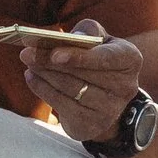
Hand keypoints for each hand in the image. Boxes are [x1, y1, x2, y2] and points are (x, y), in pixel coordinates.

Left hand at [23, 19, 144, 144]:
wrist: (107, 98)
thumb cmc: (99, 59)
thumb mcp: (99, 40)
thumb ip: (87, 32)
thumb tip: (71, 39)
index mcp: (130, 60)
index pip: (105, 58)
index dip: (80, 57)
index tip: (55, 53)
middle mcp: (126, 87)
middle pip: (82, 74)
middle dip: (51, 63)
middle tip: (27, 53)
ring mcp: (110, 110)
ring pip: (71, 90)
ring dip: (45, 75)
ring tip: (29, 63)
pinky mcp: (92, 126)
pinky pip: (62, 106)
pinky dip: (43, 90)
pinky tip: (32, 78)